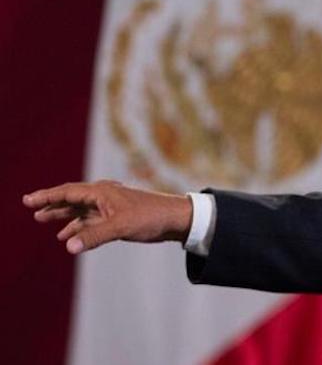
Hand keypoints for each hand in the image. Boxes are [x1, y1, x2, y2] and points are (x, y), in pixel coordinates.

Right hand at [23, 180, 192, 253]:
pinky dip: (78, 227)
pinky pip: (91, 220)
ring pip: (80, 210)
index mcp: (102, 192)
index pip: (68, 192)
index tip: (28, 200)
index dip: (47, 196)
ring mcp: (110, 206)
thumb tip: (67, 246)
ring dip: (63, 216)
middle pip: (71, 199)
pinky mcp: (117, 217)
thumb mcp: (120, 227)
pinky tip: (68, 236)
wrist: (176, 219)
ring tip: (43, 220)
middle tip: (31, 208)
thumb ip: (93, 236)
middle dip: (51, 204)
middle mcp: (104, 196)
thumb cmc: (150, 217)